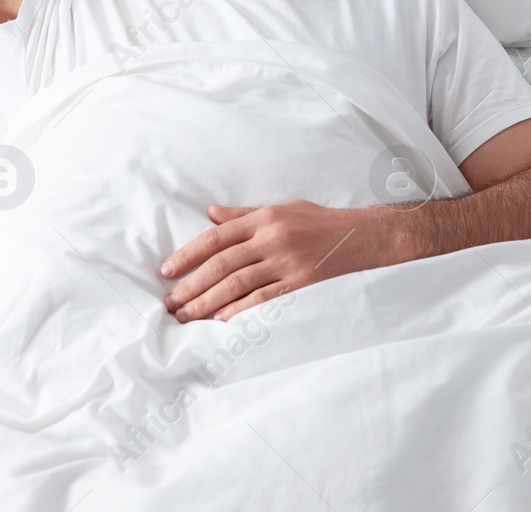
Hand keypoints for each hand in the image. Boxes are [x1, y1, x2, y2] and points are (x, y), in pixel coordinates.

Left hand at [160, 201, 400, 321]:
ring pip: (238, 284)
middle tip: (170, 303)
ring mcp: (288, 262)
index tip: (167, 271)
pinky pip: (264, 299)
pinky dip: (240, 310)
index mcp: (265, 218)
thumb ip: (244, 214)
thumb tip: (210, 214)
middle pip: (222, 264)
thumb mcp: (283, 208)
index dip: (188, 254)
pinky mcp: (301, 283)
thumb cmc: (320, 222)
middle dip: (192, 285)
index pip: (217, 237)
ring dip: (207, 302)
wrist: (363, 237)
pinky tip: (221, 321)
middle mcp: (273, 239)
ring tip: (186, 316)